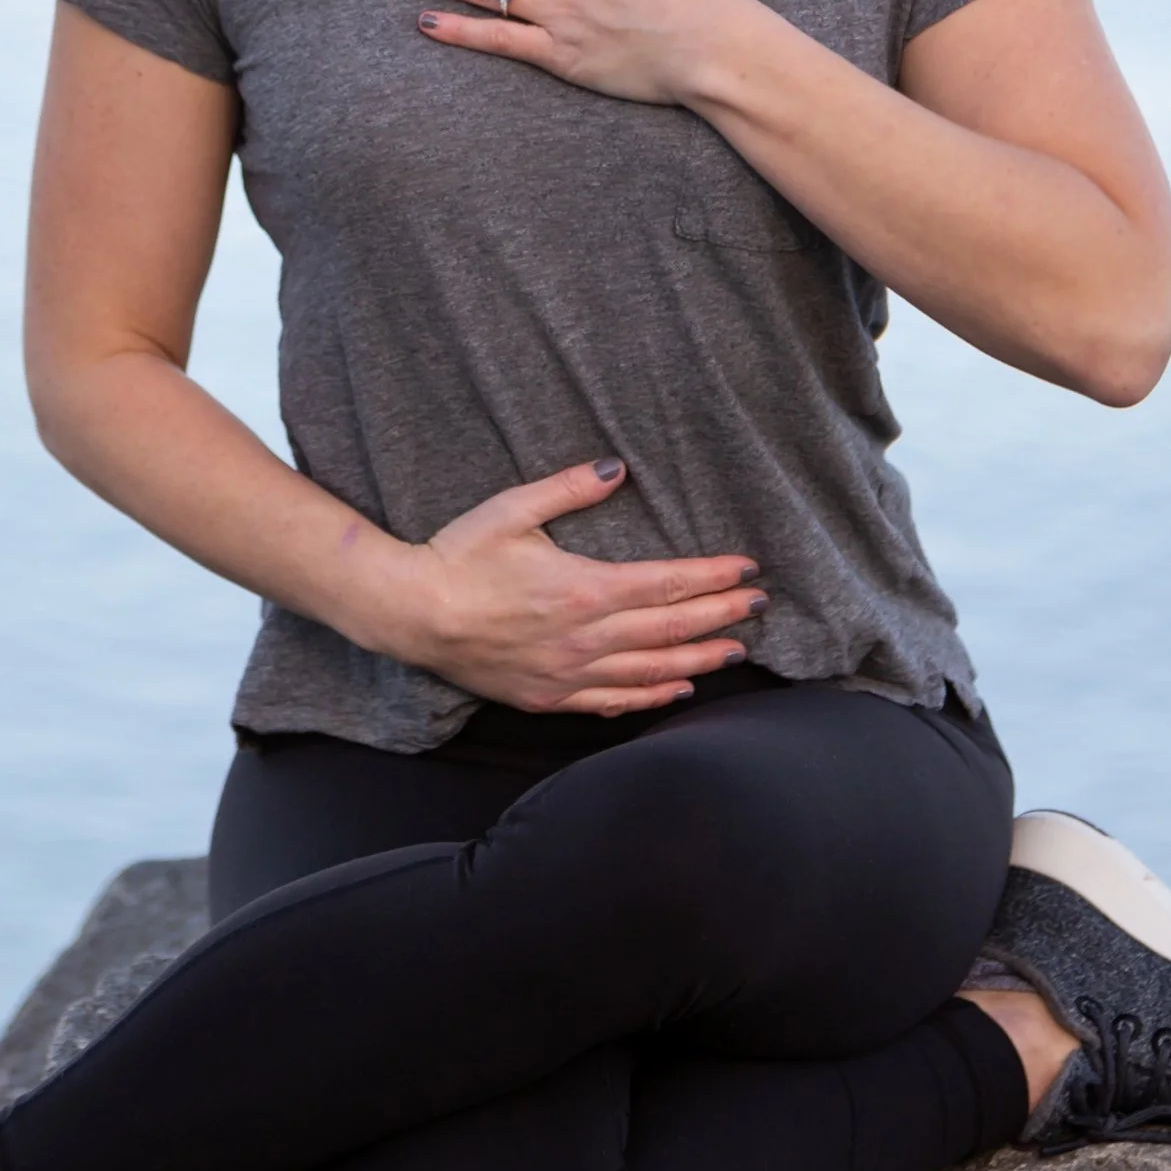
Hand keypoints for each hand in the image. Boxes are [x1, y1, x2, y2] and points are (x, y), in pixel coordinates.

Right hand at [379, 457, 766, 715]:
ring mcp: (569, 672)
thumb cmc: (459, 555)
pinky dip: (651, 697)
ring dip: (699, 660)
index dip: (713, 577)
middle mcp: (586, 636)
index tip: (747, 570)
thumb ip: (569, 489)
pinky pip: (612, 702)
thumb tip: (617, 469)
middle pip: (671, 629)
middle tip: (759, 606)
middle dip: (721, 615)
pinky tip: (677, 690)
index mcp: (585, 587)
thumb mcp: (512, 508)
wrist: (411, 614)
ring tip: (736, 651)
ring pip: (651, 671)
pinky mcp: (549, 696)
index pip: (668, 584)